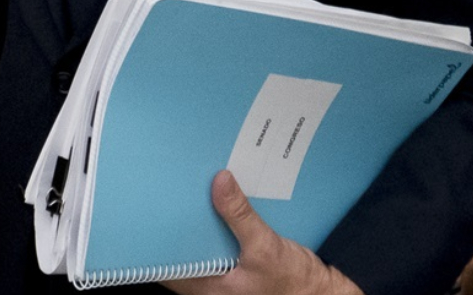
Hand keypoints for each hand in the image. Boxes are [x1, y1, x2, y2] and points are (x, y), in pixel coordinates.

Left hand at [165, 171, 359, 293]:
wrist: (320, 291)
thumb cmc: (293, 284)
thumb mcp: (265, 248)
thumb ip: (241, 216)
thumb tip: (219, 181)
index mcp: (204, 287)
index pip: (165, 261)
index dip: (155, 237)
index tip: (152, 207)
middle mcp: (206, 282)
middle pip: (180, 247)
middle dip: (177, 221)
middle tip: (173, 188)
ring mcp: (218, 273)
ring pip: (198, 242)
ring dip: (198, 219)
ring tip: (193, 188)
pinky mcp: (231, 262)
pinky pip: (215, 240)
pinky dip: (216, 222)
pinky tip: (218, 201)